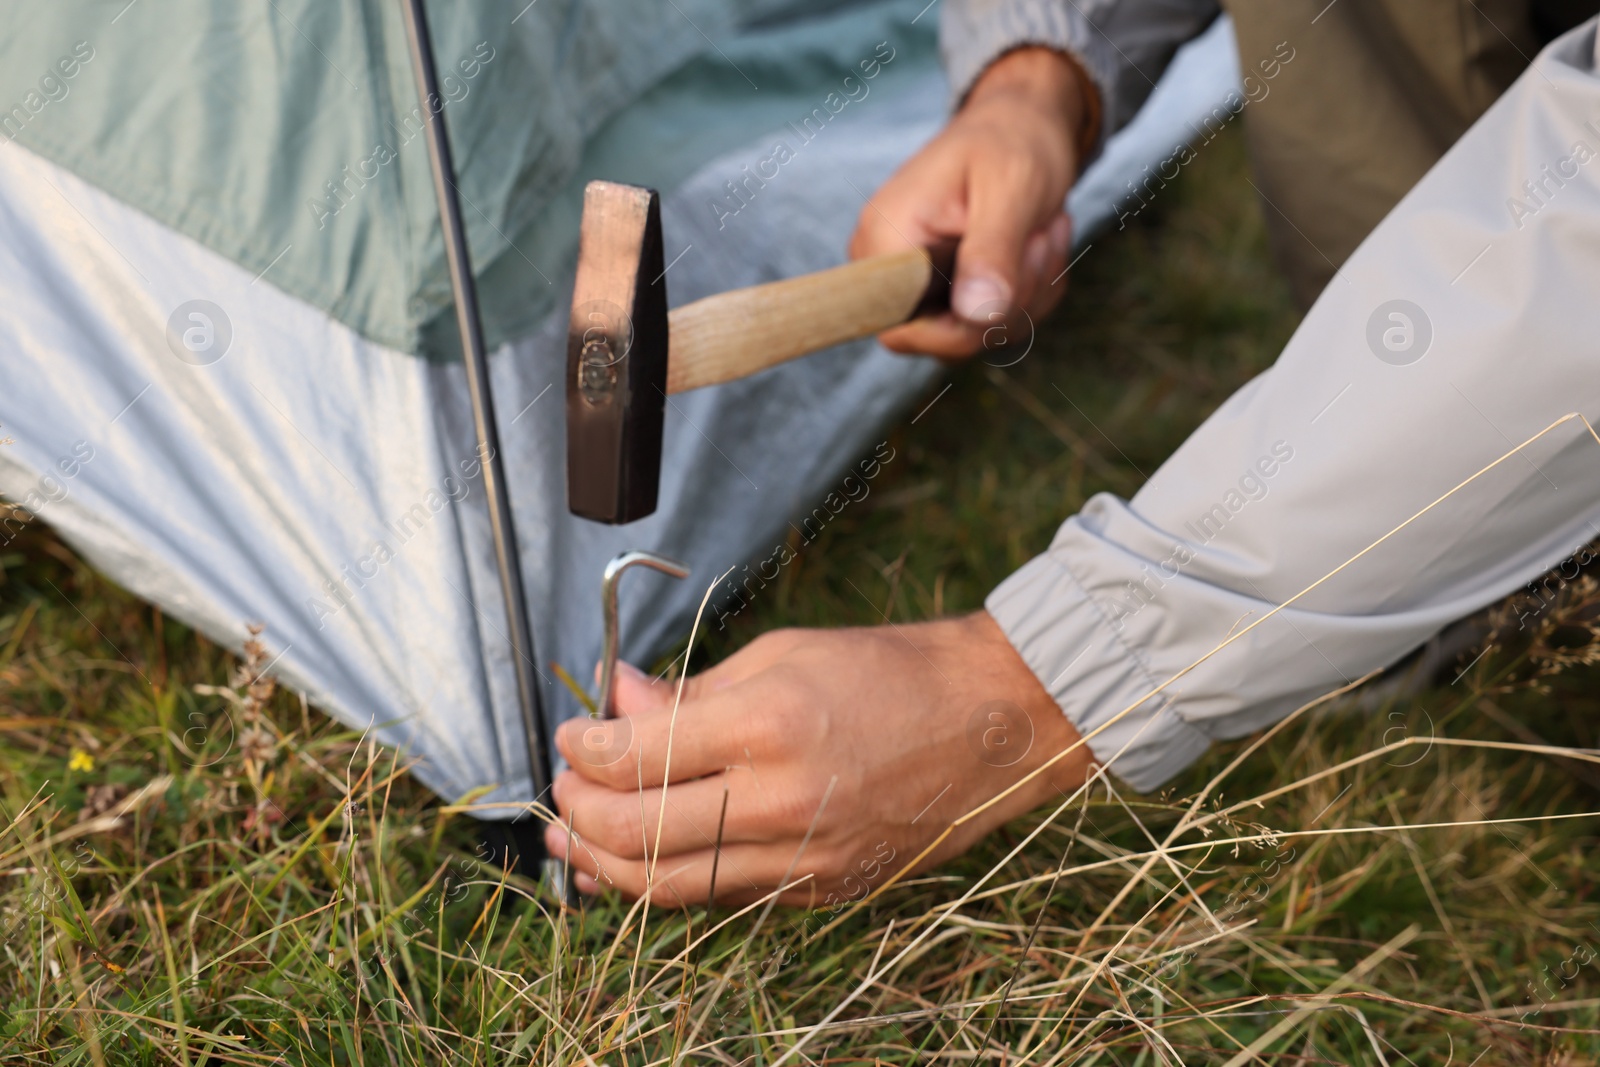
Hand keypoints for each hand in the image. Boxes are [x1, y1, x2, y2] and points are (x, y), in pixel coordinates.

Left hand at [546, 611, 1093, 906]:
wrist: (994, 725)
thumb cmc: (892, 672)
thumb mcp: (783, 655)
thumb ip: (691, 692)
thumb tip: (616, 700)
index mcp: (771, 725)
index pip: (636, 758)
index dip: (583, 749)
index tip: (572, 733)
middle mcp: (784, 802)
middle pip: (637, 834)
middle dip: (578, 812)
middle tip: (561, 788)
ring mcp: (805, 858)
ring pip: (670, 886)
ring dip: (604, 865)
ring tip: (572, 840)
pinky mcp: (822, 889)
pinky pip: (722, 895)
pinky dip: (667, 879)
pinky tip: (642, 857)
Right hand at [849, 46, 1090, 357]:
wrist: (1020, 122)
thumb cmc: (1013, 140)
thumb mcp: (1012, 188)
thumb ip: (992, 252)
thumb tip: (976, 316)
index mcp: (885, 238)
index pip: (903, 331)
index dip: (966, 324)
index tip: (1014, 257)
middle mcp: (886, 268)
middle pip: (947, 338)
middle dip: (1013, 298)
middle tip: (1041, 235)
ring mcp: (912, 282)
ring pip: (976, 333)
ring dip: (1029, 291)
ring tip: (1041, 230)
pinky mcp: (941, 290)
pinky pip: (988, 324)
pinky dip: (1028, 293)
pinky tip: (1035, 245)